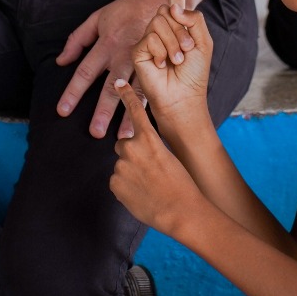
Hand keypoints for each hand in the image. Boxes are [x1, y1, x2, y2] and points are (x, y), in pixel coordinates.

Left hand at [55, 0, 161, 137]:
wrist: (159, 0)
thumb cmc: (125, 10)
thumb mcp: (97, 18)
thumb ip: (77, 39)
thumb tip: (61, 61)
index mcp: (106, 45)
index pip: (85, 72)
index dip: (73, 92)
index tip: (63, 111)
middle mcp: (123, 56)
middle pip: (110, 88)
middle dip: (102, 111)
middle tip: (95, 133)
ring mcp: (143, 62)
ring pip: (134, 92)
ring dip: (129, 116)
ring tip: (124, 137)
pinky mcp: (158, 65)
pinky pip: (153, 88)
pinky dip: (149, 107)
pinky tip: (147, 124)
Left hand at [110, 80, 202, 235]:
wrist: (180, 212)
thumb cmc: (182, 185)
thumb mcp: (169, 157)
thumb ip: (150, 150)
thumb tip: (139, 155)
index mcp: (149, 138)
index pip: (135, 111)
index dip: (126, 95)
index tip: (118, 83)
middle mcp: (132, 148)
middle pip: (124, 145)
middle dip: (132, 154)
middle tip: (149, 170)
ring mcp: (121, 166)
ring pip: (122, 165)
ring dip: (130, 173)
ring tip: (148, 186)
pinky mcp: (115, 184)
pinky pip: (118, 182)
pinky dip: (126, 188)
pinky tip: (141, 195)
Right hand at [131, 0, 214, 135]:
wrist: (183, 97)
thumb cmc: (194, 74)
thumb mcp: (203, 41)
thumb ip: (193, 18)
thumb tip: (172, 7)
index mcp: (178, 25)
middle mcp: (161, 29)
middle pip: (169, 10)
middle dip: (182, 31)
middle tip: (185, 52)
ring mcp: (148, 38)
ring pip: (161, 22)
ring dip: (174, 43)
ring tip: (175, 61)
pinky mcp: (138, 50)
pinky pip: (152, 37)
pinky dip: (163, 51)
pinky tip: (163, 65)